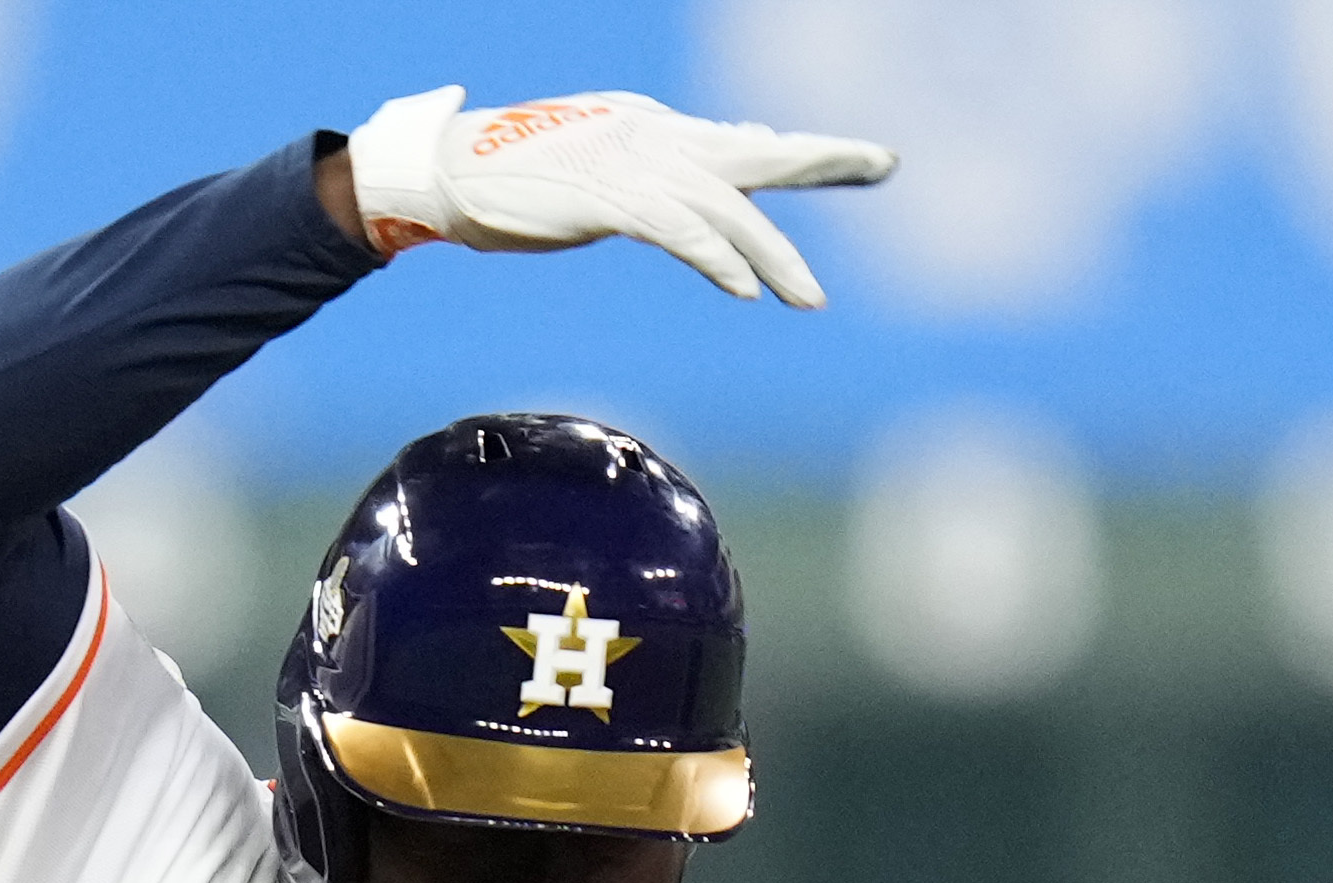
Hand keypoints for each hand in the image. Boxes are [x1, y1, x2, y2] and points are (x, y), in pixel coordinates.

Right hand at [342, 86, 893, 308]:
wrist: (449, 172)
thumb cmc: (521, 180)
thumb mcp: (608, 167)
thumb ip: (666, 172)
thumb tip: (718, 171)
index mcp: (659, 133)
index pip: (748, 143)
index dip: (812, 152)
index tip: (868, 163)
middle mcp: (656, 139)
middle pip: (756, 152)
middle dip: (823, 159)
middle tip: (883, 163)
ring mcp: (633, 164)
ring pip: (725, 205)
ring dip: (773, 253)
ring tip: (810, 298)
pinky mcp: (606, 195)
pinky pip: (677, 229)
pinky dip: (715, 258)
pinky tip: (744, 290)